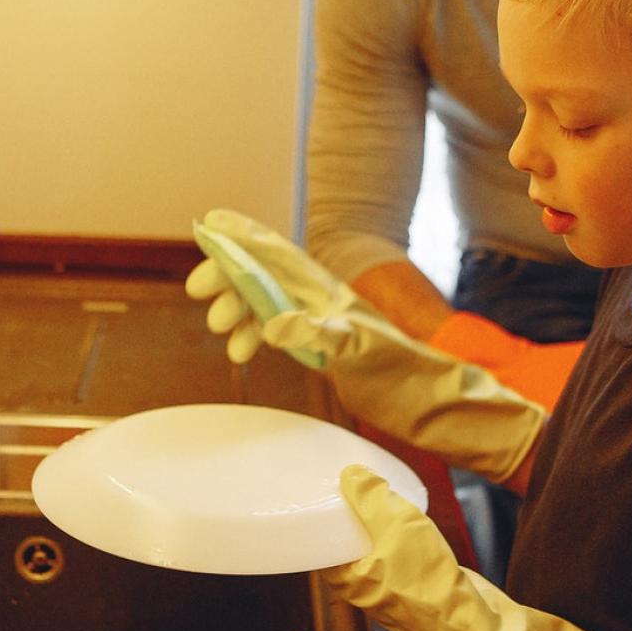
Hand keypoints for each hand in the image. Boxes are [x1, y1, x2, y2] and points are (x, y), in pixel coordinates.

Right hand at [186, 209, 545, 482]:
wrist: (432, 406)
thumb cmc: (404, 375)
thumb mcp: (360, 352)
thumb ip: (318, 333)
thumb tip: (271, 324)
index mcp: (328, 290)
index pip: (277, 253)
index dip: (242, 237)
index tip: (209, 224)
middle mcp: (321, 299)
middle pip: (262, 275)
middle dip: (228, 276)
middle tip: (199, 291)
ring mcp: (320, 322)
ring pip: (264, 303)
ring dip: (237, 310)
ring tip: (220, 329)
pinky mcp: (322, 347)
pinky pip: (275, 331)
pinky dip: (253, 336)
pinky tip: (240, 352)